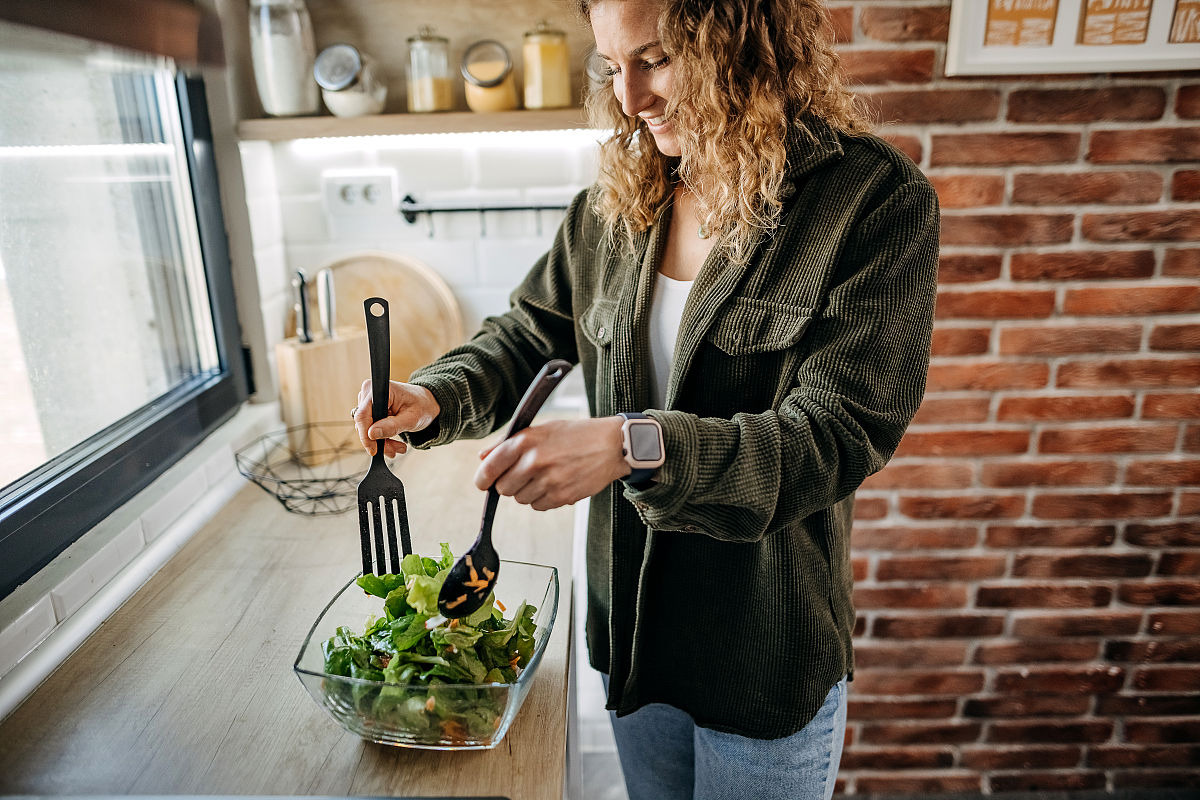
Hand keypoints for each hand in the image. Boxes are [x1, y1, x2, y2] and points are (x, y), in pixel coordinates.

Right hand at [353, 380, 439, 456]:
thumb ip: (392, 426)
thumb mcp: (411, 419)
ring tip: (398, 447)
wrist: (426, 403)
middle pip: (363, 423)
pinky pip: (369, 428)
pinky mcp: (370, 410)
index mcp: (381, 390)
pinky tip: (393, 443)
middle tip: (395, 450)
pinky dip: (380, 438)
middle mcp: (370, 392)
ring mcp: (368, 401)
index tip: (373, 450)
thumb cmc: (421, 406)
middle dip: (378, 441)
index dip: (365, 434)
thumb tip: (372, 434)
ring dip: (381, 442)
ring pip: (366, 428)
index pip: (363, 414)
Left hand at [474, 417, 630, 510]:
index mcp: (527, 441)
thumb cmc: (576, 435)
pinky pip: (538, 506)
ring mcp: (549, 481)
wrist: (611, 445)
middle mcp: (536, 461)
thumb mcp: (541, 429)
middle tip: (523, 474)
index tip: (483, 482)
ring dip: (527, 492)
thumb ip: (508, 443)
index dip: (483, 478)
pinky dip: (542, 499)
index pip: (491, 466)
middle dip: (509, 484)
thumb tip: (483, 457)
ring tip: (544, 476)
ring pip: (521, 499)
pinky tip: (555, 484)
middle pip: (503, 488)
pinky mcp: (562, 496)